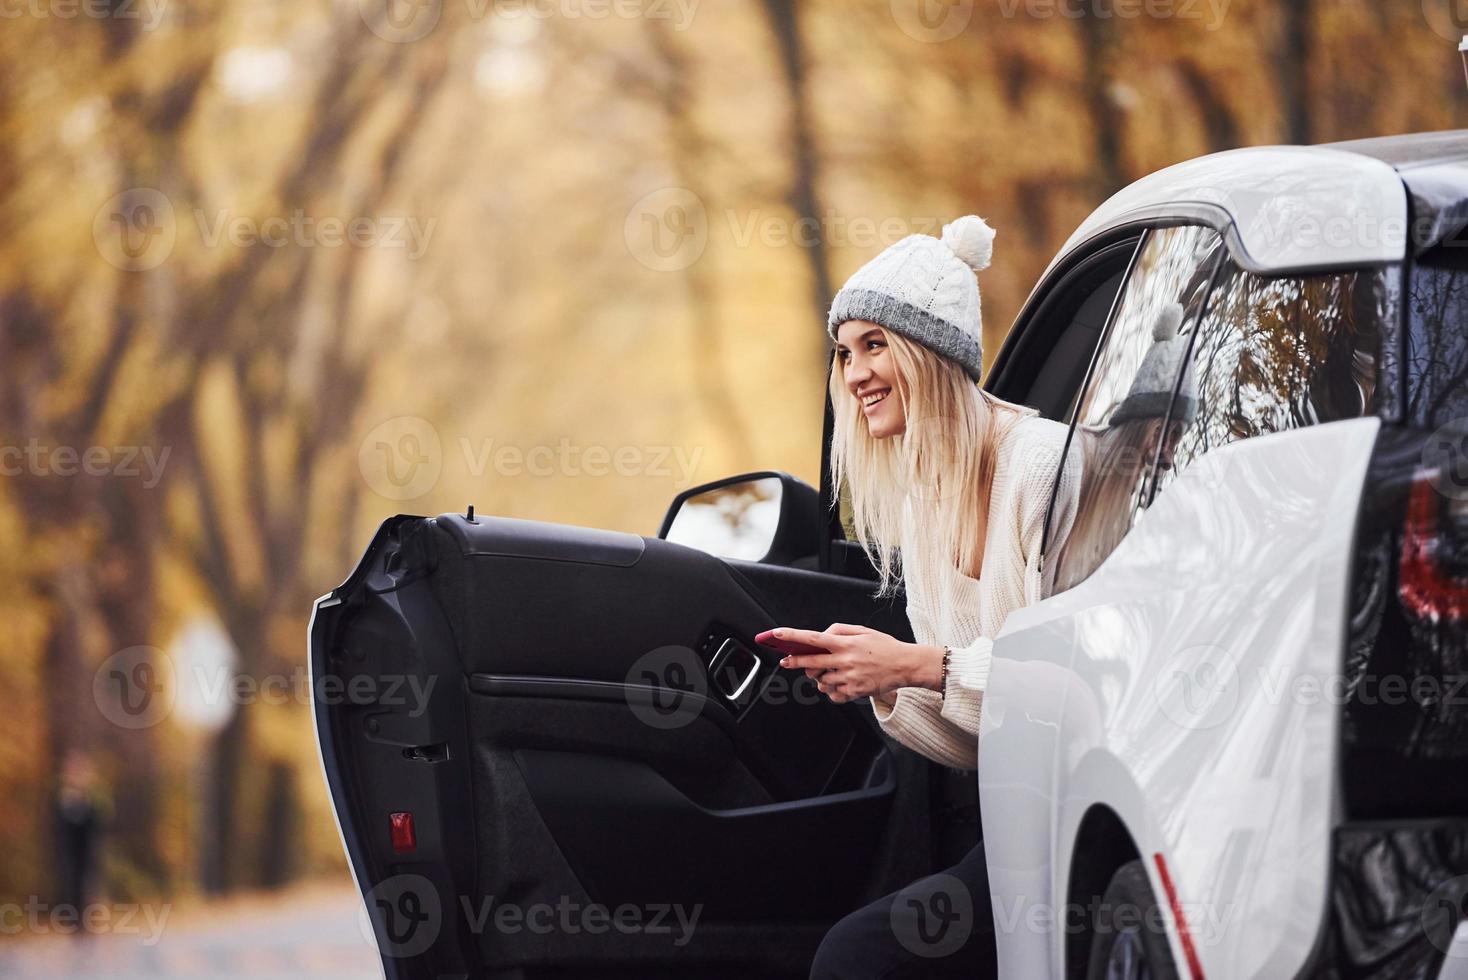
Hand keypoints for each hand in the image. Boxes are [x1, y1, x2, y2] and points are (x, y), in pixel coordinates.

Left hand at [771, 623, 944, 702]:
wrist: (906, 665)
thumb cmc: (884, 647)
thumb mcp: (862, 631)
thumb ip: (839, 631)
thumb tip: (822, 635)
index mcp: (846, 644)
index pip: (813, 638)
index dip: (792, 636)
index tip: (776, 634)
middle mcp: (845, 661)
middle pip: (810, 662)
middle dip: (794, 662)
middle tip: (786, 661)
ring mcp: (849, 678)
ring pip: (821, 681)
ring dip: (820, 677)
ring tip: (833, 671)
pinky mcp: (855, 692)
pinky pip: (833, 694)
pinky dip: (833, 690)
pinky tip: (842, 683)